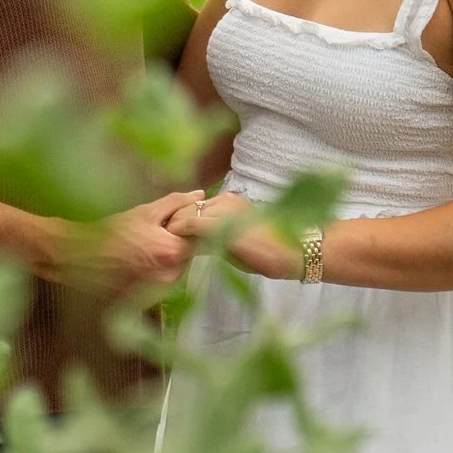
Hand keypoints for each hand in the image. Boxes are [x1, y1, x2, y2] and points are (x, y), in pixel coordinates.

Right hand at [63, 190, 202, 295]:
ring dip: (167, 259)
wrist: (78, 257)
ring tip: (144, 246)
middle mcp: (169, 276)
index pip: (202, 240)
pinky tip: (137, 261)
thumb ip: (176, 203)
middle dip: (179, 244)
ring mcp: (158, 291)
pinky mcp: (147, 300)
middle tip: (158, 232)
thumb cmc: (110, 231)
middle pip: (188, 257)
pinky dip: (155, 272)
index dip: (193, 228)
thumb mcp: (144, 212)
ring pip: (175, 271)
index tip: (180, 222)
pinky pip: (161, 283)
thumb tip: (200, 195)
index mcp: (172, 252)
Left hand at [167, 191, 302, 279]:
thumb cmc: (270, 252)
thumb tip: (194, 243)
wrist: (294, 252)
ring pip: (186, 213)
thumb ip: (216, 237)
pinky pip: (191, 223)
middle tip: (158, 239)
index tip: (167, 234)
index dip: (179, 219)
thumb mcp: (237, 242)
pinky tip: (171, 243)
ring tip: (161, 243)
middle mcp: (225, 200)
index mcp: (229, 201)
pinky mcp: (223, 222)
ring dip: (172, 228)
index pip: (194, 206)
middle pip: (186, 207)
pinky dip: (179, 232)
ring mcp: (224, 209)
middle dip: (172, 222)